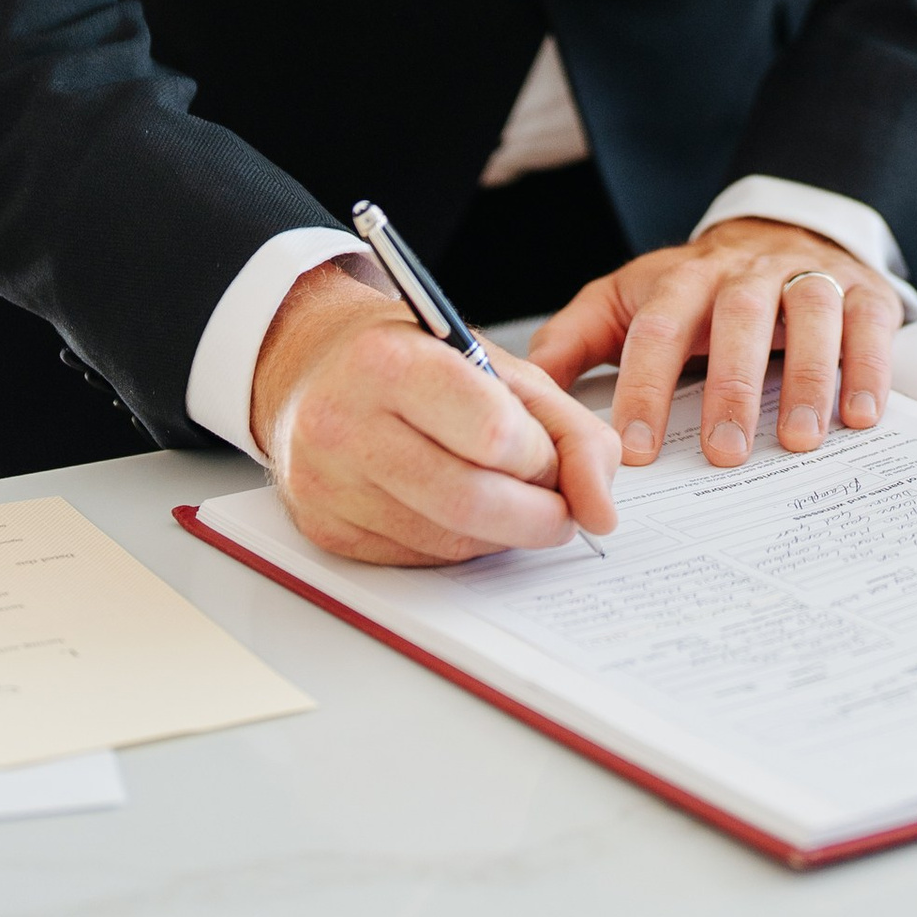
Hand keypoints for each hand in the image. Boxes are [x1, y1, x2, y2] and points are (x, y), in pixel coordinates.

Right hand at [252, 263, 621, 566]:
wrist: (315, 367)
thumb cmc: (413, 356)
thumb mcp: (499, 365)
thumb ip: (568, 428)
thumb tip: (602, 506)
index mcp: (391, 362)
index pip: (493, 434)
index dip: (540, 457)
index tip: (553, 457)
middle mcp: (345, 423)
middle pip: (470, 500)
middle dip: (537, 515)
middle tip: (560, 510)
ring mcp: (327, 483)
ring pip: (446, 540)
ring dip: (502, 534)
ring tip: (513, 501)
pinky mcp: (325, 529)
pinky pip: (416, 559)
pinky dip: (460, 545)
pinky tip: (464, 513)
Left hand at [530, 218, 901, 471]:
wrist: (783, 229)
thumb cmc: (697, 288)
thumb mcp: (627, 300)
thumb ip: (574, 340)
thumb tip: (524, 392)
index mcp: (683, 279)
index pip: (659, 327)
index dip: (646, 386)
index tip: (637, 450)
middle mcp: (746, 272)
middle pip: (737, 316)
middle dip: (731, 384)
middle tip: (724, 453)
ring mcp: (807, 275)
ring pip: (809, 311)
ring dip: (806, 375)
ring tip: (798, 440)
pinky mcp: (860, 289)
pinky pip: (868, 319)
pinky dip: (868, 364)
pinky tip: (860, 415)